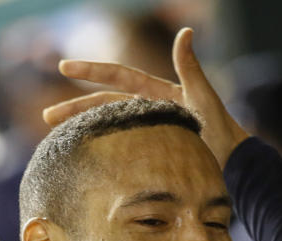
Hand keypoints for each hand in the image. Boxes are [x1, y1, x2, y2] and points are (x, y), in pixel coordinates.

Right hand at [42, 27, 248, 167]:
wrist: (233, 167)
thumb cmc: (222, 134)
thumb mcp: (204, 99)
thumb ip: (191, 69)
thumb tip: (184, 33)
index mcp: (157, 94)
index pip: (118, 78)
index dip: (91, 72)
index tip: (65, 68)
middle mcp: (149, 110)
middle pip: (104, 105)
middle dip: (75, 108)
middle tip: (48, 116)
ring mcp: (147, 133)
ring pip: (107, 127)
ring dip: (82, 131)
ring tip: (57, 139)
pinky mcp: (148, 154)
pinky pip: (117, 149)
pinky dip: (99, 151)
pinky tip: (83, 159)